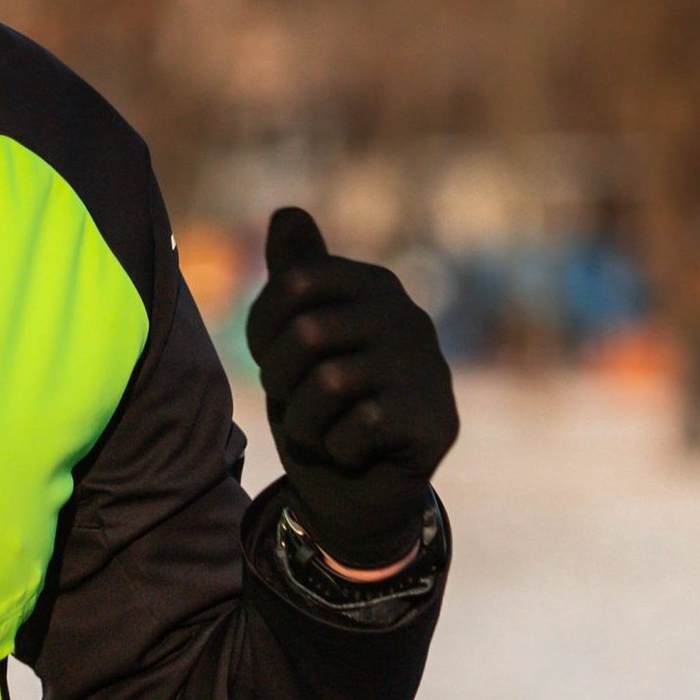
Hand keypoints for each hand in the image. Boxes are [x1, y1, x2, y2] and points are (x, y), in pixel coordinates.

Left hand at [246, 207, 458, 574]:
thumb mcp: (297, 337)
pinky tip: (355, 450)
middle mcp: (406, 317)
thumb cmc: (324, 402)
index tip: (273, 360)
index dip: (264, 330)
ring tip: (324, 427)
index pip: (293, 284)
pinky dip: (337, 448)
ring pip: (328, 385)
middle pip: (307, 334)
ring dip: (307, 420)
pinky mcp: (435, 419)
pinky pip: (355, 428)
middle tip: (299, 401)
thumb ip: (295, 274)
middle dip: (283, 381)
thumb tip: (287, 210)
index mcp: (372, 286)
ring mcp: (426, 367)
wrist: (361, 489)